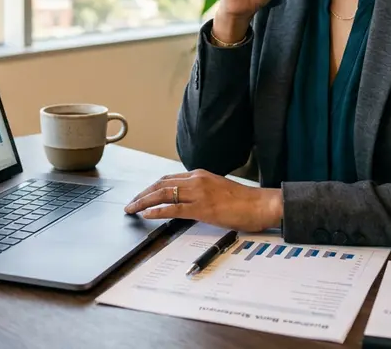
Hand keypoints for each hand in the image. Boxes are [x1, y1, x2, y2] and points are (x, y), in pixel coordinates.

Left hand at [123, 170, 283, 232]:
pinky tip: (147, 215)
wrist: (260, 204)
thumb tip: (184, 200)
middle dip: (142, 194)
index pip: (168, 178)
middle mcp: (196, 180)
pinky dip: (158, 211)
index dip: (151, 187)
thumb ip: (200, 191)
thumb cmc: (243, 200)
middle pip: (161, 184)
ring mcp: (199, 193)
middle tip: (130, 204)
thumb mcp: (217, 189)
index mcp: (199, 175)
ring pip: (163, 194)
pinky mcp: (202, 208)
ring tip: (132, 209)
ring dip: (144, 202)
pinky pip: (174, 209)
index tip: (140, 195)